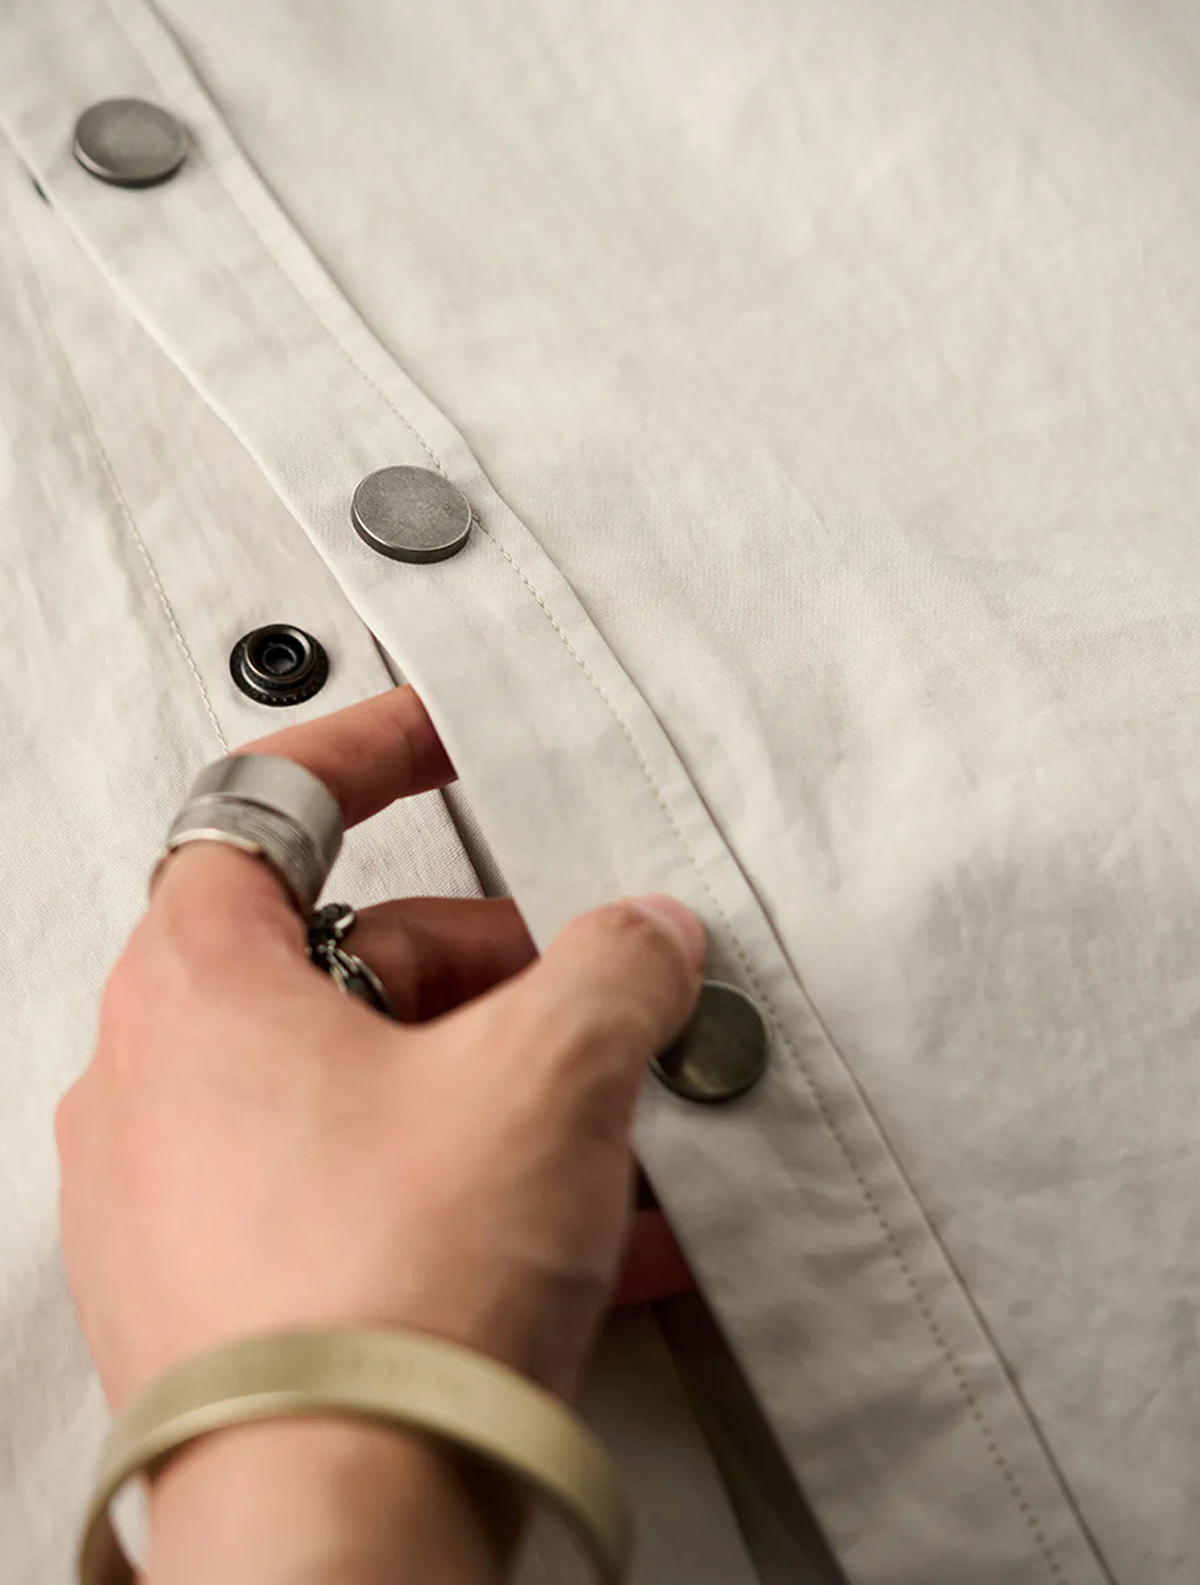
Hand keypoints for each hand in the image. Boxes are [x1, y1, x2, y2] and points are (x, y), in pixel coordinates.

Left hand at [56, 685, 704, 1583]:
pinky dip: (467, 1187)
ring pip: (368, 1084)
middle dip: (494, 973)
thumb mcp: (547, 1079)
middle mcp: (159, 1084)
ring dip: (500, 1093)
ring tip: (614, 1142)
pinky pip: (363, 1192)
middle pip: (350, 959)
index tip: (439, 740)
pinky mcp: (229, 1291)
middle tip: (590, 1004)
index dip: (369, 752)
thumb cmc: (385, 1300)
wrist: (336, 1544)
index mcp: (197, 987)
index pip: (267, 806)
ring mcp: (184, 1198)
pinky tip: (585, 1234)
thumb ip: (613, 971)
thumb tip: (643, 943)